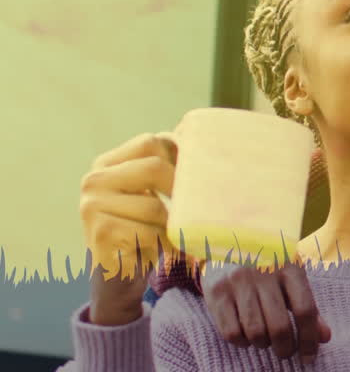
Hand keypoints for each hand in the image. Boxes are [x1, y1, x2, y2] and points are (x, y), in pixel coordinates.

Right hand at [79, 132, 177, 324]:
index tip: (193, 177)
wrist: (121, 275)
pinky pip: (149, 233)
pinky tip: (155, 251)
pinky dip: (163, 245)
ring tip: (166, 237)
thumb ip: (165, 165)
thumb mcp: (152, 191)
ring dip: (171, 226)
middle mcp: (93, 180)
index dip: (179, 156)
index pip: (151, 141)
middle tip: (188, 211)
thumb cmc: (144, 227)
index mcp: (107, 163)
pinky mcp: (100, 234)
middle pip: (155, 168)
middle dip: (180, 192)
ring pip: (156, 206)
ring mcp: (92, 207)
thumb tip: (195, 136)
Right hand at [206, 263, 331, 363]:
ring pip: (255, 332)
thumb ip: (309, 307)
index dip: (309, 338)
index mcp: (289, 267)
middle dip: (285, 347)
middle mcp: (264, 272)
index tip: (309, 357)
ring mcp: (238, 281)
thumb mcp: (292, 279)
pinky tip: (246, 335)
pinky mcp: (217, 292)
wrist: (227, 244)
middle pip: (279, 325)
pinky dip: (242, 342)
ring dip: (263, 344)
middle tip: (285, 352)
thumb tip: (324, 337)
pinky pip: (231, 332)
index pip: (305, 309)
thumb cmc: (268, 268)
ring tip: (265, 339)